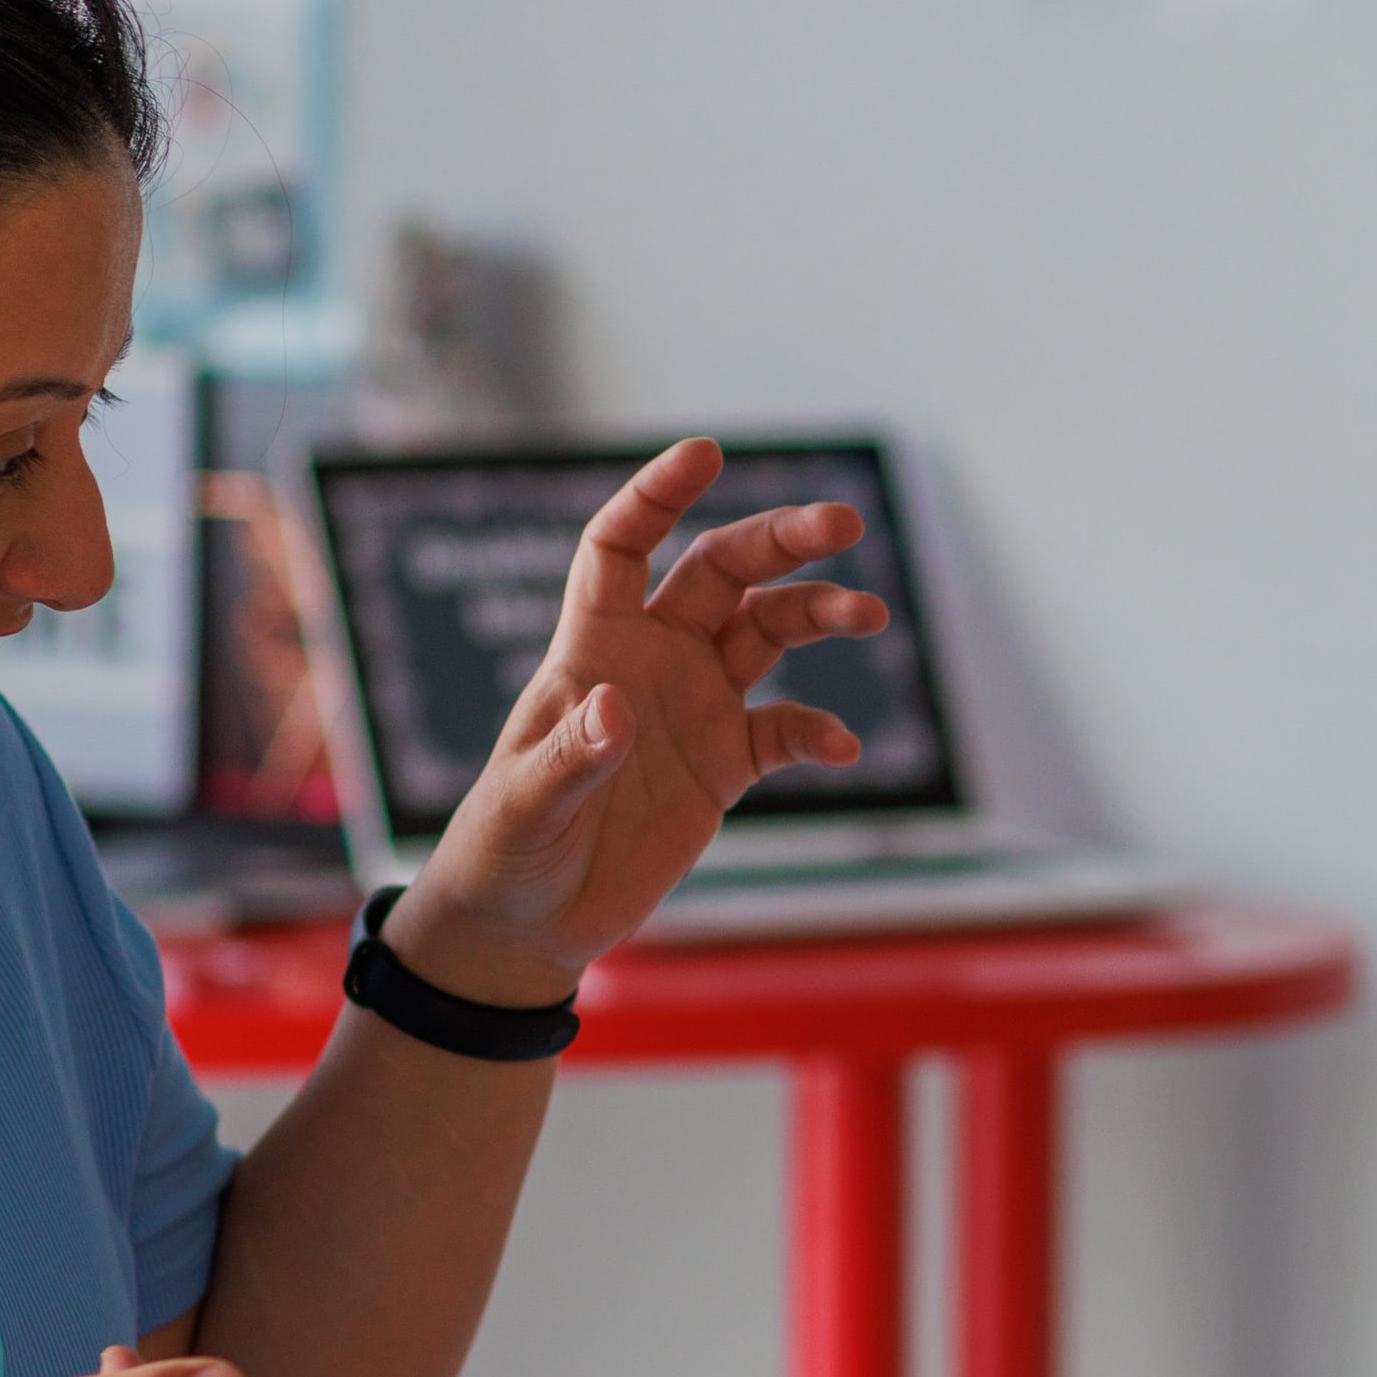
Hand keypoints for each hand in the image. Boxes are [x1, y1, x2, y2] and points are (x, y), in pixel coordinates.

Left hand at [390, 441, 889, 1003]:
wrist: (528, 921)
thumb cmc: (505, 852)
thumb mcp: (525, 808)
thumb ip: (570, 757)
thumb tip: (616, 706)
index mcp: (590, 648)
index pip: (619, 547)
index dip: (655, 496)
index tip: (705, 455)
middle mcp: (649, 661)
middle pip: (720, 572)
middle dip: (780, 541)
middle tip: (844, 523)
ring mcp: (692, 708)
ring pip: (766, 631)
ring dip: (818, 614)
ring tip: (871, 616)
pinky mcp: (722, 766)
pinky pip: (784, 731)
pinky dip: (817, 732)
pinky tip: (841, 748)